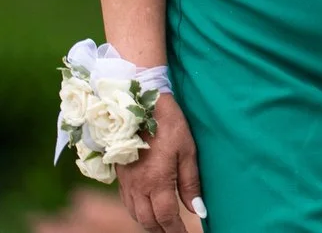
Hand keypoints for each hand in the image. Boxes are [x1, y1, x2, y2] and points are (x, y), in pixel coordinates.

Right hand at [116, 94, 205, 232]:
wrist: (140, 105)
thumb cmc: (170, 125)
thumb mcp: (188, 151)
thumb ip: (190, 183)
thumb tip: (198, 210)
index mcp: (157, 182)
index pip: (167, 217)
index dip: (176, 230)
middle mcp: (138, 188)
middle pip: (148, 221)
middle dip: (162, 231)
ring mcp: (126, 183)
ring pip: (135, 214)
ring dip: (149, 224)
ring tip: (164, 226)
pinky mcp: (120, 176)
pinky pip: (127, 203)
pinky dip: (138, 212)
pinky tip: (146, 210)